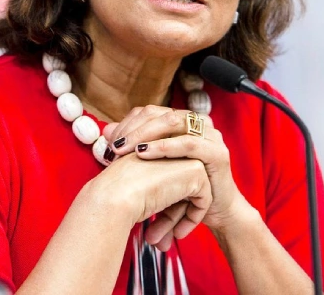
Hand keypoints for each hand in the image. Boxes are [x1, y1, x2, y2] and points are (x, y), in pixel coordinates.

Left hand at [103, 106, 254, 238]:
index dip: (129, 123)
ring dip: (146, 135)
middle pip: (161, 114)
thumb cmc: (184, 187)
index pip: (151, 112)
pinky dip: (165, 146)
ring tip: (125, 150)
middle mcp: (199, 123)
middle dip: (134, 129)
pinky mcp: (217, 153)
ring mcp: (210, 135)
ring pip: (174, 123)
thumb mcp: (156, 165)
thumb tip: (107, 131)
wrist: (214, 211)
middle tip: (115, 146)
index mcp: (184, 121)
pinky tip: (144, 153)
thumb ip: (134, 145)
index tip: (111, 141)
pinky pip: (189, 143)